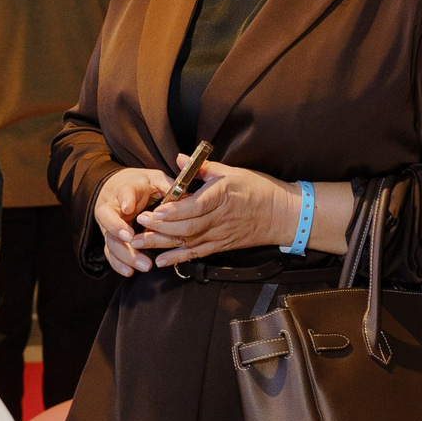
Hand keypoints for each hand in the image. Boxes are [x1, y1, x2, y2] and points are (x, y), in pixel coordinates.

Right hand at [93, 167, 174, 276]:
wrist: (119, 190)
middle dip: (118, 230)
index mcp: (127, 189)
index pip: (124, 191)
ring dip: (125, 254)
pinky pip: (111, 252)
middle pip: (108, 218)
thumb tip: (188, 198)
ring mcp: (110, 225)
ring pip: (110, 240)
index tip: (129, 207)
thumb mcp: (156, 180)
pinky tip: (130, 272)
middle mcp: (113, 207)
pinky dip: (118, 264)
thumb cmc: (142, 186)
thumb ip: (168, 187)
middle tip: (132, 240)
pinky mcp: (111, 239)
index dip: (126, 199)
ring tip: (145, 264)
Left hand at [132, 157, 293, 267]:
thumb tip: (178, 159)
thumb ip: (203, 168)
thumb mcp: (233, 171)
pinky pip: (197, 254)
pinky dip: (177, 258)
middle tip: (138, 226)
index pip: (195, 205)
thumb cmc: (259, 189)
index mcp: (223, 194)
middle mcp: (220, 217)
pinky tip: (160, 261)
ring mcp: (221, 234)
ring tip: (139, 243)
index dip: (174, 211)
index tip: (155, 210)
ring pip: (188, 243)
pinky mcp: (221, 246)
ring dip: (162, 244)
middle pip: (187, 227)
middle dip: (160, 228)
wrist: (283, 214)